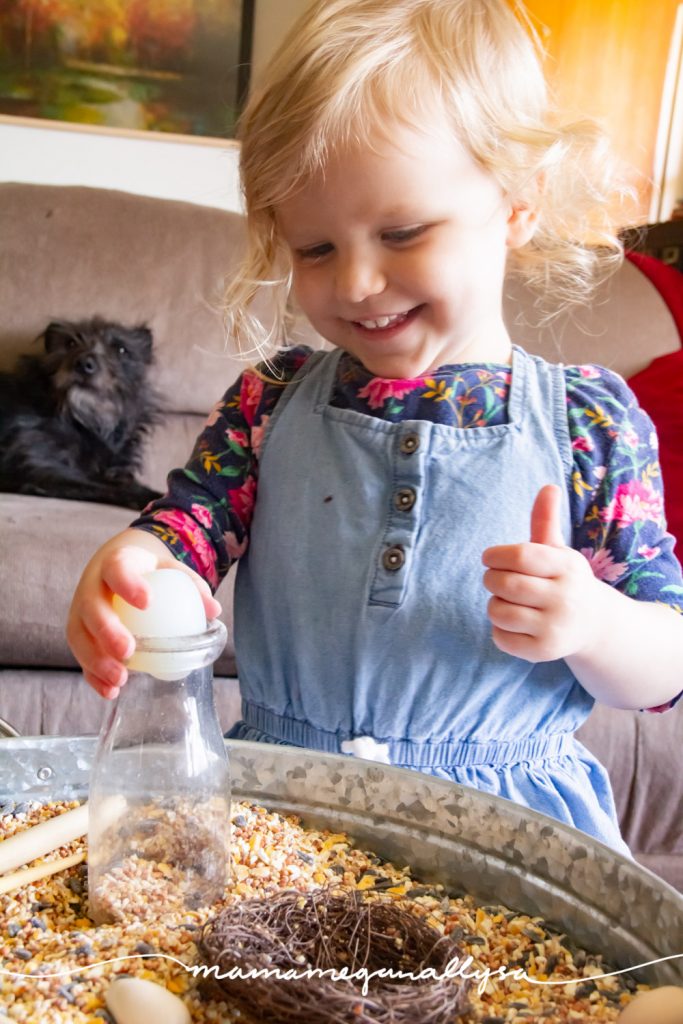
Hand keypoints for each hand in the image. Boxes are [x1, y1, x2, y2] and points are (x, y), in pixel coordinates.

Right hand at [66, 529, 221, 699]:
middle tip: (128, 650)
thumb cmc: (148, 572)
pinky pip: (80, 657)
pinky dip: (93, 676)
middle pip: (91, 607)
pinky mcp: (79, 634)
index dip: (128, 584)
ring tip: (121, 679)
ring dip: (96, 660)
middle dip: (107, 630)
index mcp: (115, 563)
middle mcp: (91, 586)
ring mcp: (80, 612)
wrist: (115, 569)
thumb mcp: (170, 569)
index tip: (147, 602)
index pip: (117, 569)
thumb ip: (192, 586)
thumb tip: (213, 611)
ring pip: (79, 635)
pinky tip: (111, 691)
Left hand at [481, 484, 601, 662]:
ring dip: (494, 604)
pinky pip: (501, 638)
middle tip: (495, 579)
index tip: (490, 557)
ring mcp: (556, 627)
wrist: (596, 626)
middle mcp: (566, 597)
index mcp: (567, 566)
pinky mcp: (544, 652)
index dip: (495, 555)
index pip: (521, 556)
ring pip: (499, 612)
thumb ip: (546, 521)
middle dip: (491, 579)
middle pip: (505, 584)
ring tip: (507, 601)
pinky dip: (499, 629)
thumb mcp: (559, 551)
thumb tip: (548, 486)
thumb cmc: (566, 581)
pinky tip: (514, 624)